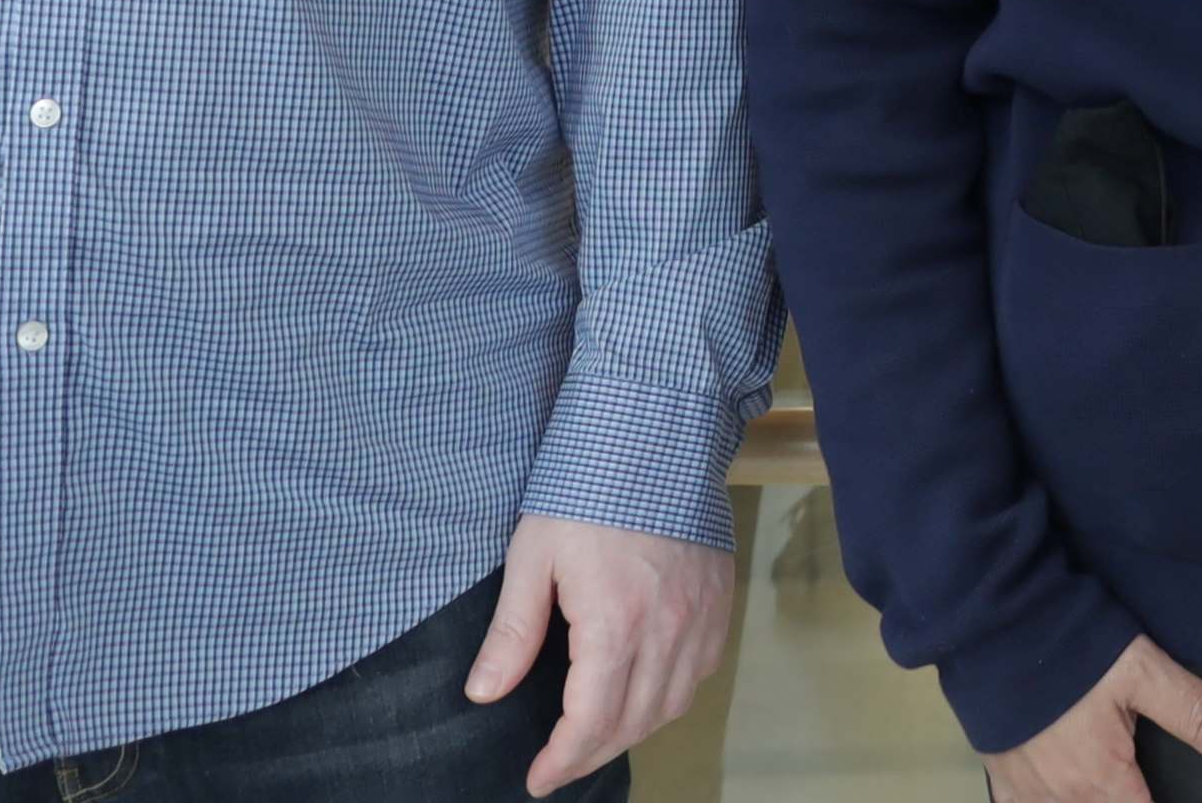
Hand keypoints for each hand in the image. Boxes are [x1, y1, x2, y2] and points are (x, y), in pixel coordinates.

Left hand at [466, 513, 736, 796]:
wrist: (656, 433)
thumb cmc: (587, 488)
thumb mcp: (533, 556)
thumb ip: (513, 632)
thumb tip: (484, 692)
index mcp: (615, 623)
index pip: (590, 722)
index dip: (562, 760)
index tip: (538, 778)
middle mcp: (667, 630)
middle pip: (632, 724)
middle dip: (591, 754)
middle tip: (559, 764)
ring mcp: (699, 616)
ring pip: (671, 705)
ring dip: (632, 731)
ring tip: (596, 735)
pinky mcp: (718, 600)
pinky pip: (700, 672)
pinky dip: (671, 696)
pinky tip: (645, 692)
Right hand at [985, 635, 1201, 802]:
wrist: (996, 624)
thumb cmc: (1073, 648)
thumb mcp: (1144, 673)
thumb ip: (1198, 715)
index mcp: (1104, 781)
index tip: (1162, 794)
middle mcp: (1063, 797)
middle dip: (1124, 802)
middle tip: (1136, 785)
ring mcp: (1026, 789)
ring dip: (1090, 802)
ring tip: (1106, 787)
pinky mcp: (999, 771)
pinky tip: (1055, 793)